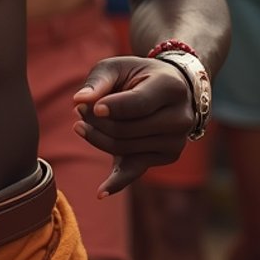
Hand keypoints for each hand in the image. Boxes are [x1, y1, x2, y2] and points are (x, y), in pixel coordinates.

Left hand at [73, 56, 193, 195]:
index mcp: (171, 88)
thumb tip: (80, 100)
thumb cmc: (137, 75)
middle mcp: (180, 118)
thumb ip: (99, 81)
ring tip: (82, 121)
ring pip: (123, 147)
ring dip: (96, 136)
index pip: (138, 104)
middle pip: (126, 130)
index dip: (110, 106)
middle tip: (78, 109)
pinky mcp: (166, 157)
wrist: (170, 89)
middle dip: (95, 121)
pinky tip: (101, 192)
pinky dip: (117, 182)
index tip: (81, 105)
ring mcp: (175, 141)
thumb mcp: (118, 67)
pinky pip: (135, 170)